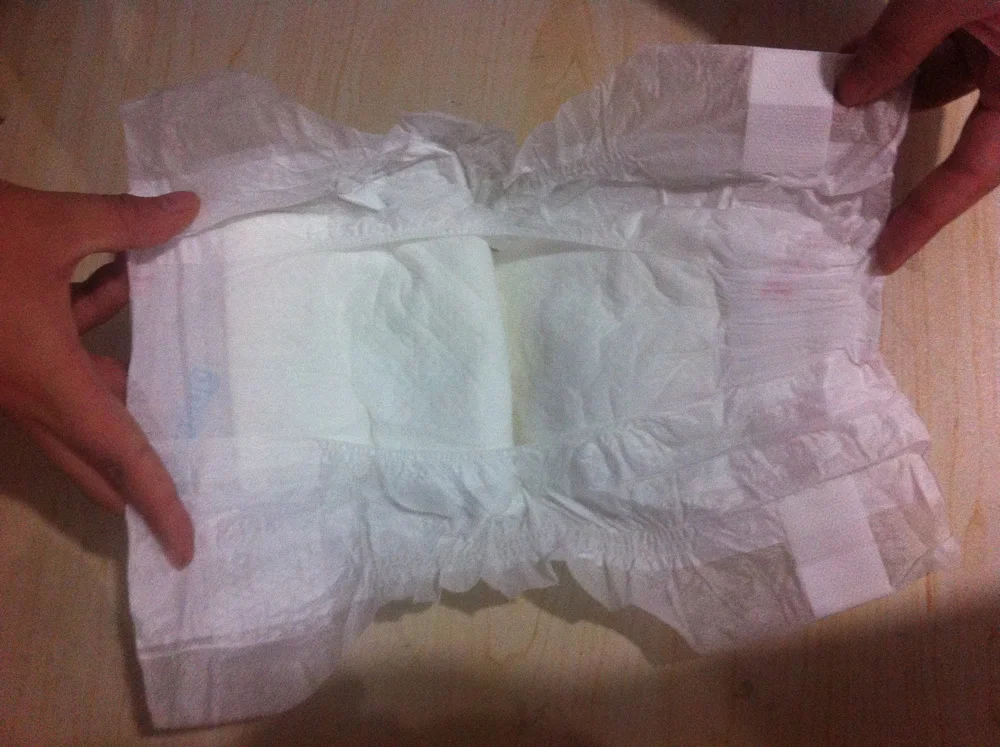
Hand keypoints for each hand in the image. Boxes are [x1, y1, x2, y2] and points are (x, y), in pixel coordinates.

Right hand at [0, 181, 198, 567]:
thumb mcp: (52, 224)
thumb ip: (126, 223)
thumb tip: (189, 206)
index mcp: (50, 380)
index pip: (121, 454)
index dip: (157, 499)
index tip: (184, 547)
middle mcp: (29, 393)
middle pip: (94, 453)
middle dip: (136, 477)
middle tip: (179, 498)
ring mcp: (9, 377)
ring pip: (76, 404)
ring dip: (118, 382)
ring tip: (172, 370)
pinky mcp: (1, 354)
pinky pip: (56, 363)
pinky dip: (89, 333)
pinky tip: (116, 281)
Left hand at [836, 0, 999, 272]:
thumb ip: (900, 45)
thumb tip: (851, 94)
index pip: (976, 173)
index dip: (927, 216)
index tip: (884, 256)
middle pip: (968, 144)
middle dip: (908, 161)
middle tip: (849, 197)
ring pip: (951, 93)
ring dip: (897, 103)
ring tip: (838, 121)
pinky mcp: (995, 24)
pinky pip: (952, 58)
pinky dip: (910, 64)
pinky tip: (862, 69)